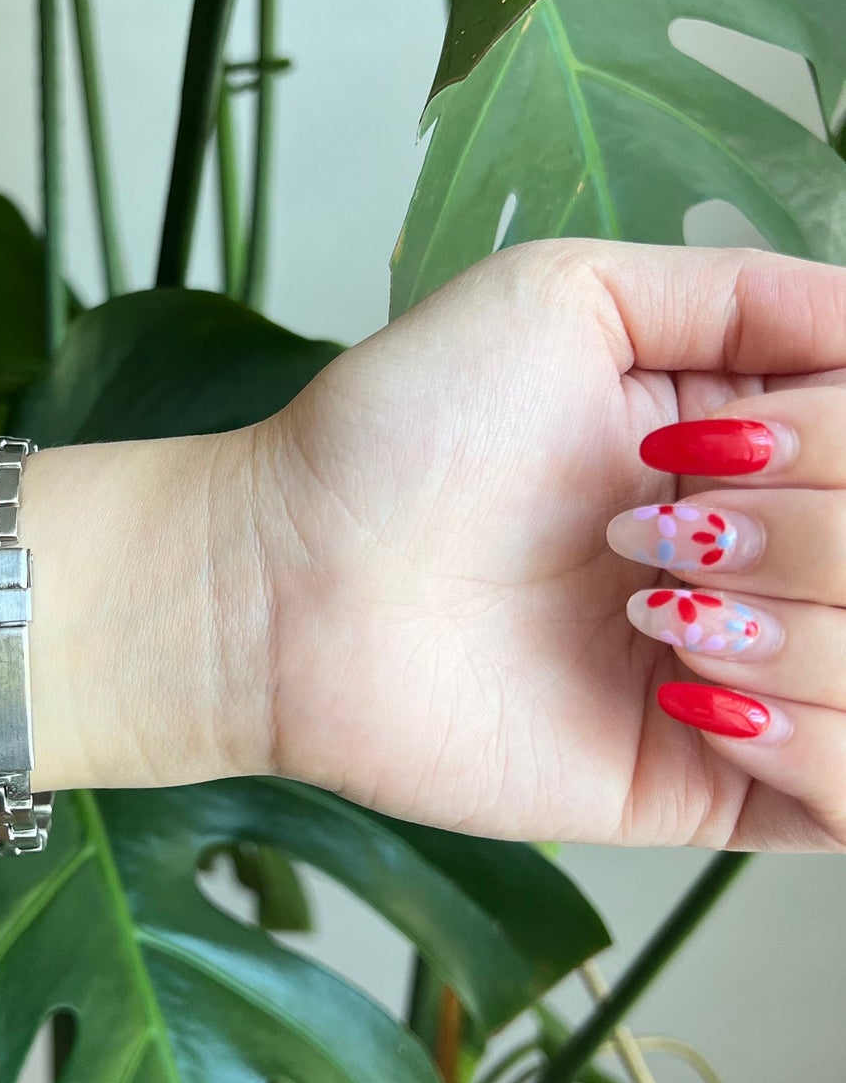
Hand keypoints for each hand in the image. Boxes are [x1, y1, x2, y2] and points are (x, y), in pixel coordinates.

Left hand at [249, 238, 845, 850]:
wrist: (292, 580)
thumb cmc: (403, 429)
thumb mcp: (571, 298)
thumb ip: (746, 297)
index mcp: (760, 448)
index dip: (842, 443)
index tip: (734, 439)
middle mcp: (770, 559)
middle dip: (814, 535)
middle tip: (665, 527)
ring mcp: (753, 677)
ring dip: (807, 633)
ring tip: (651, 614)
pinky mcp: (708, 785)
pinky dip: (822, 744)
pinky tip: (697, 695)